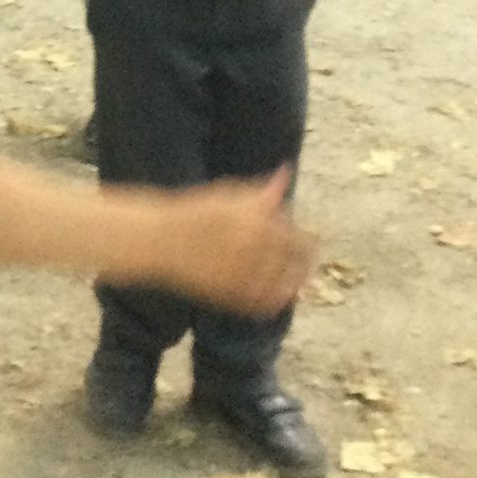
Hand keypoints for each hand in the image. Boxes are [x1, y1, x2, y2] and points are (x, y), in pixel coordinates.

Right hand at [153, 170, 316, 314]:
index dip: (310, 243)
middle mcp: (255, 250)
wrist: (162, 242)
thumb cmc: (196, 213)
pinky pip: (264, 304)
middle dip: (305, 265)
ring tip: (297, 284)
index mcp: (258, 223)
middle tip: (309, 267)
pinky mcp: (232, 298)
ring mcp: (244, 276)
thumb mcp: (230, 194)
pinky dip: (274, 301)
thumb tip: (286, 173)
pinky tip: (276, 297)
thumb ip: (262, 191)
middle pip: (297, 265)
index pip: (299, 239)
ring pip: (284, 288)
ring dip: (293, 284)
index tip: (314, 244)